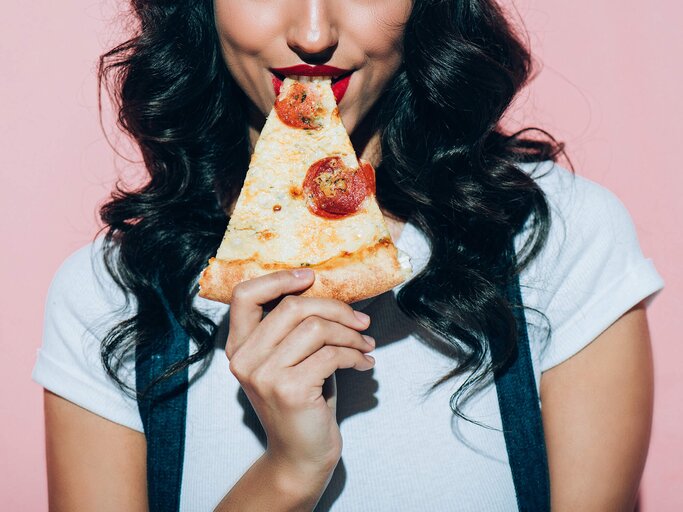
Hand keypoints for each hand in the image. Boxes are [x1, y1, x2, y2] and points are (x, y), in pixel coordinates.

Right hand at [226, 269, 374, 478]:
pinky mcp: (290, 390)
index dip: (279, 278)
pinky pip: (332, 354)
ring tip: (366, 343)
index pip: (245, 295)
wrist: (300, 456)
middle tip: (361, 321)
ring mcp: (264, 375)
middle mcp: (245, 359)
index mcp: (239, 347)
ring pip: (316, 328)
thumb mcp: (288, 360)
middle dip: (336, 309)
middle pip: (293, 306)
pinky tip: (364, 363)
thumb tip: (325, 289)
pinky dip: (355, 355)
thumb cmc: (301, 402)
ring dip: (351, 334)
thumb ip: (293, 327)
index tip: (312, 277)